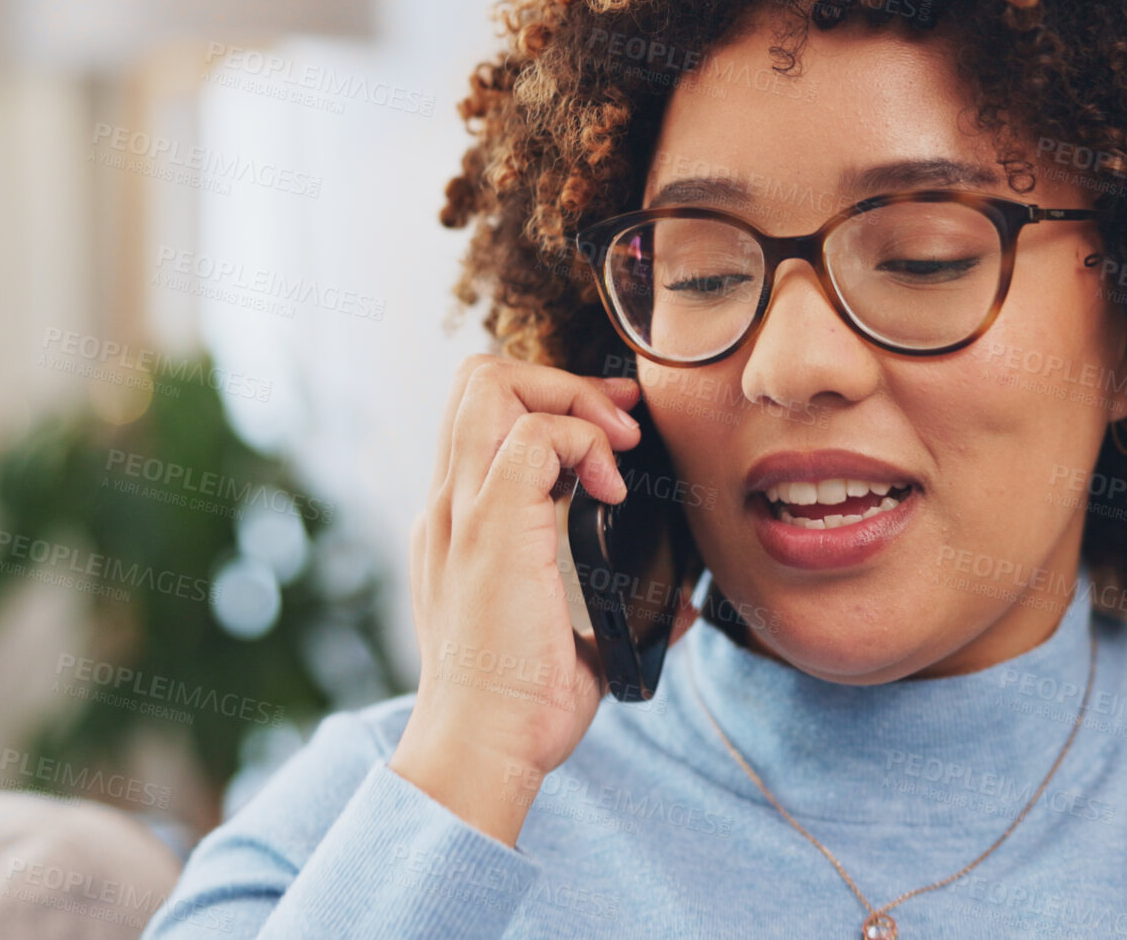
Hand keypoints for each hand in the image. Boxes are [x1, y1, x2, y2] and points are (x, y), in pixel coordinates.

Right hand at [389, 354, 693, 845]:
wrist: (483, 748)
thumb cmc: (519, 706)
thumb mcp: (571, 639)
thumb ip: (610, 612)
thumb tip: (675, 607)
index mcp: (461, 525)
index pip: (484, 415)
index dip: (551, 402)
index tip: (615, 433)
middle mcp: (451, 506)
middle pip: (477, 379)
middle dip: (562, 382)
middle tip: (620, 426)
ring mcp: (464, 513)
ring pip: (489, 384)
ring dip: (569, 398)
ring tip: (616, 446)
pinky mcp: (491, 529)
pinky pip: (530, 435)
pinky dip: (582, 441)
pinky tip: (613, 489)